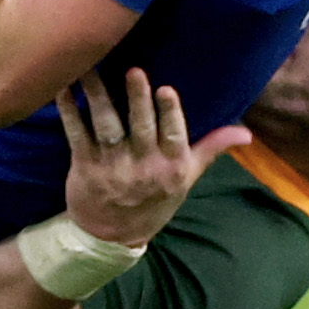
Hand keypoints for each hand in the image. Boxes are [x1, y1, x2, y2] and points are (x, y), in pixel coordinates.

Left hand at [58, 68, 244, 246]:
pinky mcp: (84, 166)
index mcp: (171, 167)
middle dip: (137, 100)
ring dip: (97, 96)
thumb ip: (212, 149)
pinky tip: (62, 87)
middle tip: (134, 71)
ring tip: (91, 70)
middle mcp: (142, 167)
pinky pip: (75, 134)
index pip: (173, 137)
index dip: (169, 114)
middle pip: (140, 128)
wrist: (112, 237)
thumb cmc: (154, 200)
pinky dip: (68, 110)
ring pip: (105, 126)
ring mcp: (112, 167)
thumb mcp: (187, 178)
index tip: (166, 89)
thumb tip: (246, 132)